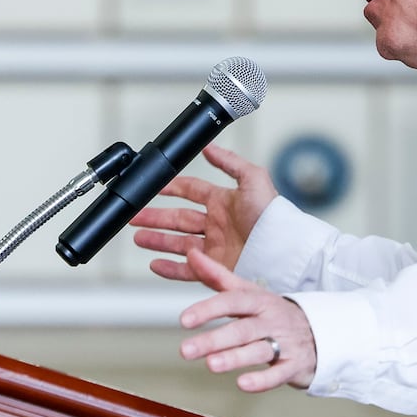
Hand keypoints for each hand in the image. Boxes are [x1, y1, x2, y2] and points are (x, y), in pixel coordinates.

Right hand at [130, 144, 277, 280]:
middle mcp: (217, 224)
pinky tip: (154, 264)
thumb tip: (209, 146)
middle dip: (155, 217)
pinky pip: (186, 269)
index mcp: (224, 202)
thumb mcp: (253, 179)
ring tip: (138, 238)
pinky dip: (169, 268)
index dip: (172, 188)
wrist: (281, 250)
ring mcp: (215, 247)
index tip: (154, 187)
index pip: (191, 191)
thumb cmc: (273, 215)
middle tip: (135, 216)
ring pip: (177, 243)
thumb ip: (229, 161)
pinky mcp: (215, 268)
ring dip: (156, 240)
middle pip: (178, 219)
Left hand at [177, 250, 317, 391]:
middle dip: (213, 339)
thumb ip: (218, 276)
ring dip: (234, 357)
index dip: (208, 309)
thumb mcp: (248, 291)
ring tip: (211, 364)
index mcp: (259, 301)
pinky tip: (244, 384)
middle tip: (186, 350)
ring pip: (259, 350)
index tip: (185, 319)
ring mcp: (284, 344)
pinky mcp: (294, 366)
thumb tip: (192, 255)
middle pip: (241, 329)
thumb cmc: (275, 313)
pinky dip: (262, 380)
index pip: (233, 301)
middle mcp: (271, 321)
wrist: (320, 331)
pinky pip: (279, 374)